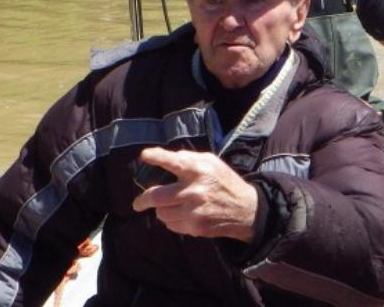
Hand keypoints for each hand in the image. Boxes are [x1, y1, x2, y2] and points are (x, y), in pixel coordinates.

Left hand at [131, 147, 259, 241]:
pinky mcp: (195, 227)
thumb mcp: (213, 163)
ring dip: (162, 210)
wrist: (245, 210)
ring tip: (172, 207)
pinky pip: (171, 225)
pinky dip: (173, 220)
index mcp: (199, 170)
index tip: (144, 155)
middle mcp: (194, 191)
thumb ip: (191, 158)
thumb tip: (168, 158)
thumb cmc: (225, 182)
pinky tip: (184, 215)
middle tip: (138, 203)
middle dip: (142, 201)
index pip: (174, 161)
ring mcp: (194, 211)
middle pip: (156, 197)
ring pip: (161, 213)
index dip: (157, 157)